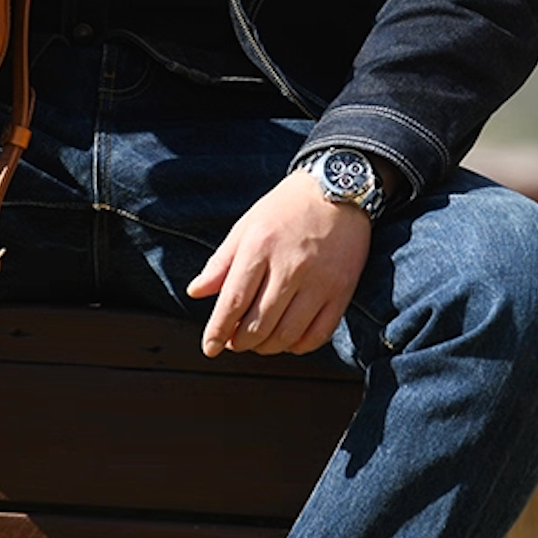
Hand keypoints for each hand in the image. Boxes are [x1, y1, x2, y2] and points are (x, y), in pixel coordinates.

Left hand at [186, 169, 372, 357]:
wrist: (339, 190)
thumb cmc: (286, 208)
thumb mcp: (246, 227)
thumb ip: (220, 262)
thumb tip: (195, 292)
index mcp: (260, 248)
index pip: (233, 302)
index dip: (218, 330)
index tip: (210, 348)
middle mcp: (290, 267)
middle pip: (259, 324)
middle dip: (240, 342)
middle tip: (233, 341)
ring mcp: (320, 282)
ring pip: (287, 335)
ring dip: (266, 347)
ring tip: (256, 342)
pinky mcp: (343, 291)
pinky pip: (319, 334)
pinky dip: (299, 346)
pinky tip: (287, 340)